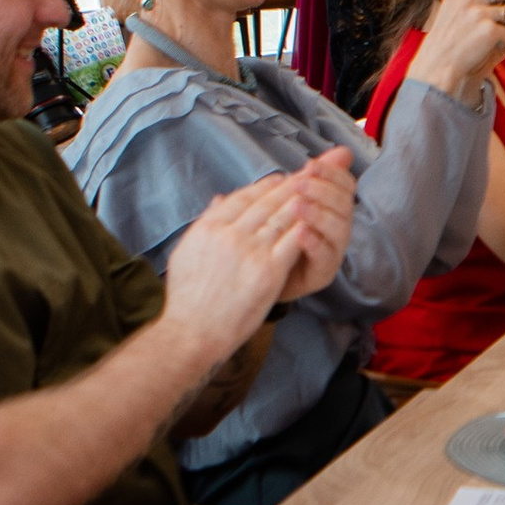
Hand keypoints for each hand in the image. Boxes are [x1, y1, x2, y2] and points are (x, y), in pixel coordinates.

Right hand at [162, 177, 311, 362]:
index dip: (264, 186)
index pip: (241, 197)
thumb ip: (206, 222)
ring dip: (302, 201)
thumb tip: (219, 198)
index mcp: (208, 227)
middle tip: (308, 174)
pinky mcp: (269, 270)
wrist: (192, 330)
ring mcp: (250, 250)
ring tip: (317, 190)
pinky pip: (292, 241)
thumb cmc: (187, 297)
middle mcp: (229, 233)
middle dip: (289, 186)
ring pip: (282, 217)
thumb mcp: (187, 250)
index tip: (280, 179)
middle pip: (265, 203)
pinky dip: (305, 227)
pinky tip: (317, 218)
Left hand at [276, 147, 356, 301]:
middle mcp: (337, 230)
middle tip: (299, 183)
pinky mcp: (321, 274)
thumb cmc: (272, 236)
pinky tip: (298, 231)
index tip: (310, 165)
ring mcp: (331, 253)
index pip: (345, 186)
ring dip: (319, 214)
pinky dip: (314, 242)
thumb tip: (343, 151)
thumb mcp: (287, 201)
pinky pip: (325, 257)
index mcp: (332, 209)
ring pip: (338, 230)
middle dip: (323, 191)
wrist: (253, 278)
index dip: (332, 173)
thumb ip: (310, 178)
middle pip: (344, 206)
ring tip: (298, 205)